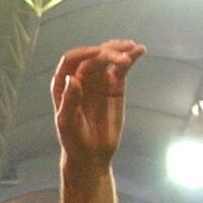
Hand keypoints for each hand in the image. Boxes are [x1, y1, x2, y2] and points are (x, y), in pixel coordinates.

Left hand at [51, 40, 145, 171]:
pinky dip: (130, 59)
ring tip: (133, 48)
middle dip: (107, 53)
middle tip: (123, 59)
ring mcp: (97, 80)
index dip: (83, 53)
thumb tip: (72, 78)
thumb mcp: (67, 123)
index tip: (97, 52)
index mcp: (62, 84)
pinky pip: (121, 68)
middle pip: (92, 57)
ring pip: (107, 59)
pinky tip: (139, 51)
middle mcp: (79, 77)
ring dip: (119, 51)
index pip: (70, 61)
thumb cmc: (73, 140)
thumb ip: (69, 101)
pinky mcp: (113, 86)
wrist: (91, 154)